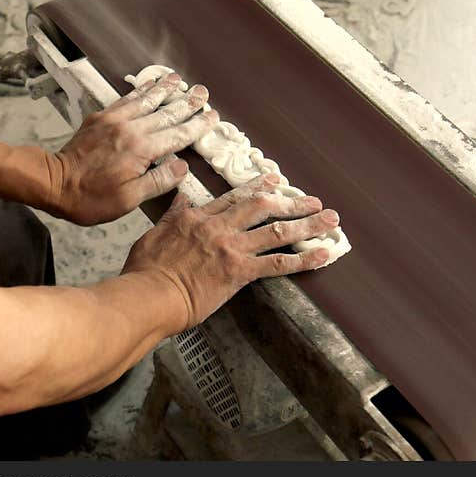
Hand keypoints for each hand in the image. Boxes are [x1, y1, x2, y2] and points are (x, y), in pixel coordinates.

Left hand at [43, 73, 218, 224]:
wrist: (53, 183)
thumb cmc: (91, 198)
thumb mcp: (130, 199)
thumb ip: (159, 181)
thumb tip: (182, 166)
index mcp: (142, 150)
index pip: (178, 135)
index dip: (198, 126)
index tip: (213, 117)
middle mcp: (131, 129)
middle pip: (166, 113)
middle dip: (187, 102)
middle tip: (203, 92)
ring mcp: (114, 121)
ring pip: (146, 100)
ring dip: (164, 89)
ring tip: (178, 79)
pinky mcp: (100, 118)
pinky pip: (126, 100)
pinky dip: (140, 91)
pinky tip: (148, 86)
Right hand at [122, 174, 338, 330]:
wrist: (148, 295)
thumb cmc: (145, 271)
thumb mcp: (154, 234)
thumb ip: (173, 215)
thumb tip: (180, 198)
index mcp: (198, 218)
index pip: (234, 197)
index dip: (258, 187)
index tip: (275, 181)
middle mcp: (219, 228)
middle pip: (262, 207)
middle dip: (291, 203)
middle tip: (313, 200)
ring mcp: (232, 248)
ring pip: (277, 230)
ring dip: (307, 224)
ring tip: (330, 220)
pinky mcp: (239, 272)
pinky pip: (278, 264)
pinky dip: (303, 259)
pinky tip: (324, 254)